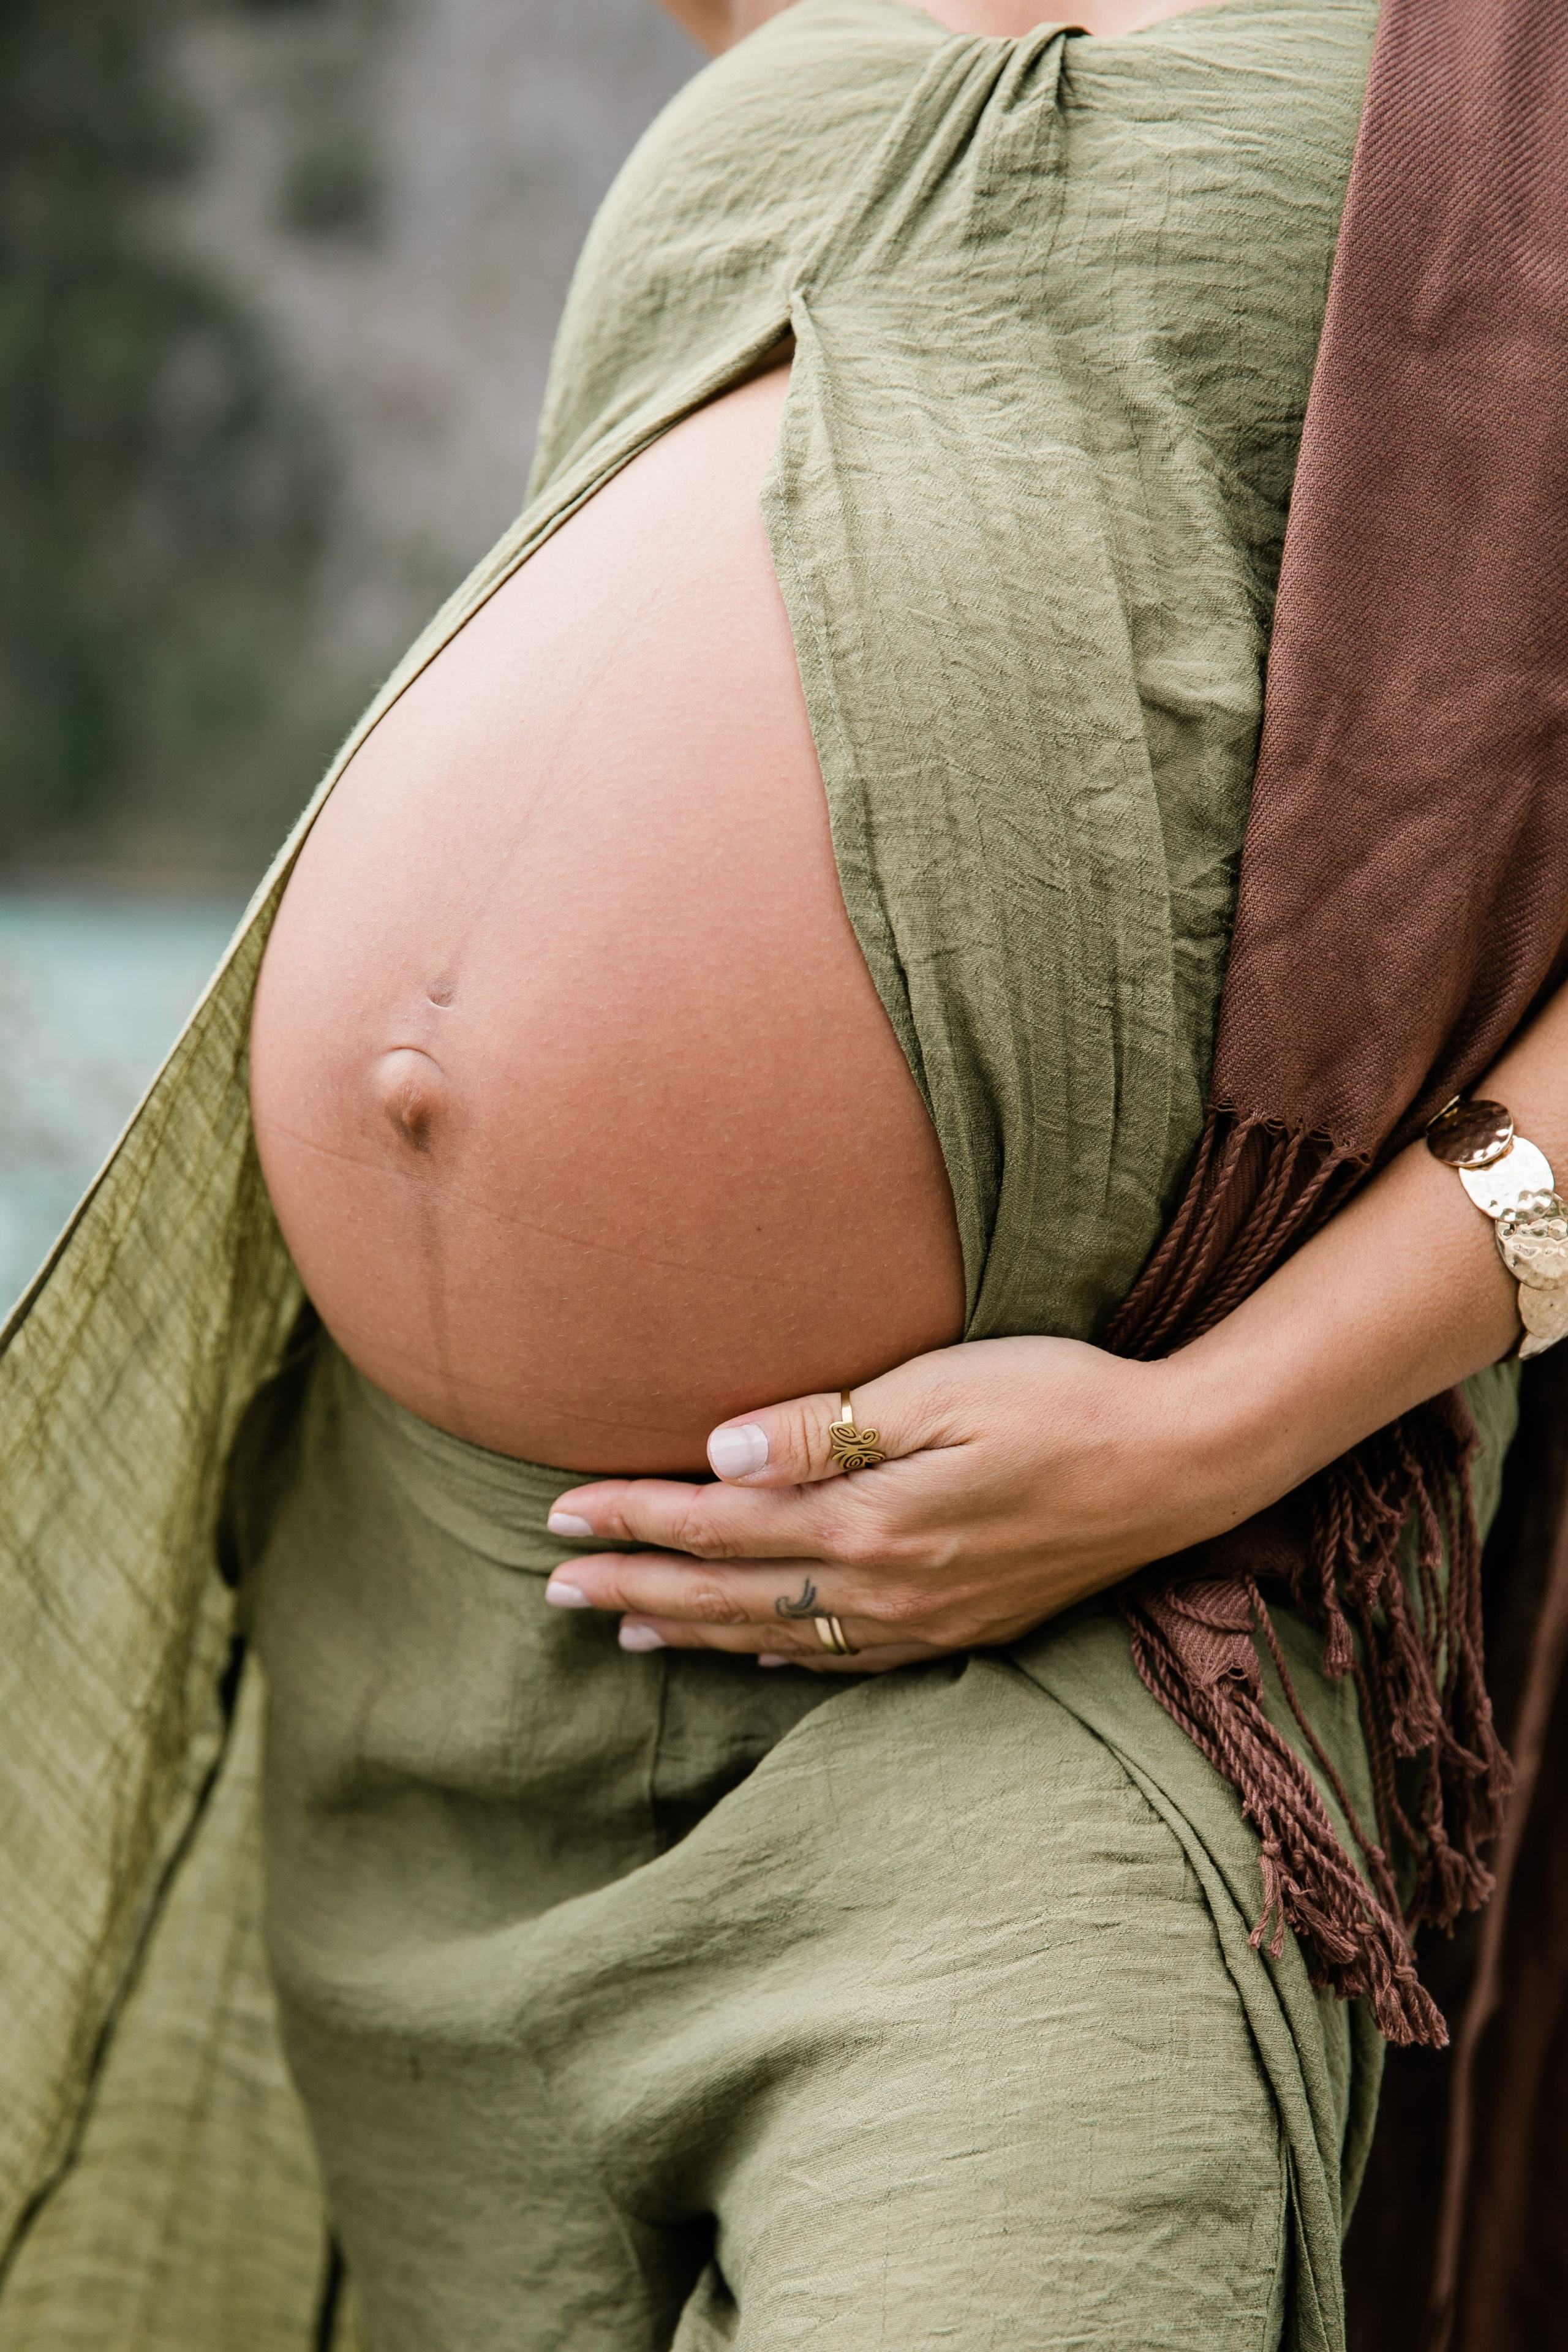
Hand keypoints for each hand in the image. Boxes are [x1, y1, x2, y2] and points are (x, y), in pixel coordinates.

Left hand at [542, 1335, 1258, 1670]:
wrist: (1179, 1465)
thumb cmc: (1061, 1400)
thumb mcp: (943, 1387)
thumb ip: (826, 1425)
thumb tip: (719, 1451)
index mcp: (869, 1519)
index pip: (717, 1524)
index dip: (632, 1518)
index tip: (558, 1515)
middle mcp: (885, 1585)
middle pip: (731, 1592)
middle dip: (636, 1584)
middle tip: (556, 1590)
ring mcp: (926, 1618)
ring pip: (778, 1635)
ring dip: (695, 1629)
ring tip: (627, 1627)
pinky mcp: (964, 1626)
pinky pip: (848, 1657)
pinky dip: (784, 1658)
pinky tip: (757, 1654)